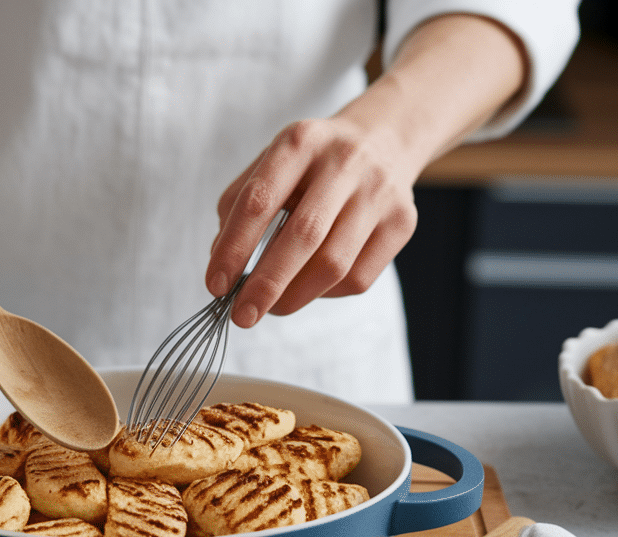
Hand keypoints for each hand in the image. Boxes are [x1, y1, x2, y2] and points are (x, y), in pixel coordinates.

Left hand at [207, 117, 418, 327]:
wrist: (384, 140)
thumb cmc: (312, 163)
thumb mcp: (271, 164)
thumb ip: (238, 208)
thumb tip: (222, 264)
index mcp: (300, 142)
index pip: (260, 201)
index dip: (234, 248)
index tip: (216, 285)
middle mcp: (344, 162)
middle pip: (303, 236)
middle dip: (266, 284)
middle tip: (241, 315)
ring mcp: (379, 193)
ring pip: (334, 264)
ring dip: (294, 296)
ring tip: (271, 308)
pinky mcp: (401, 222)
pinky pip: (358, 277)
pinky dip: (325, 293)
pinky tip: (309, 287)